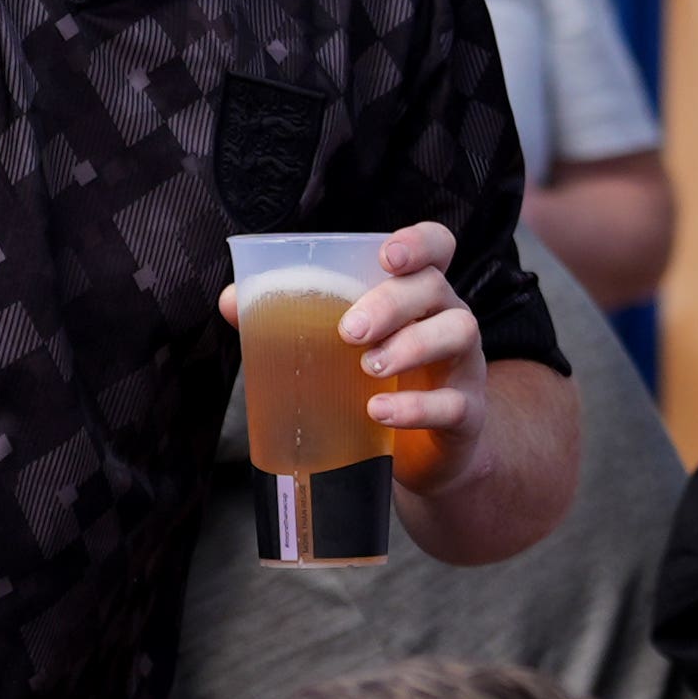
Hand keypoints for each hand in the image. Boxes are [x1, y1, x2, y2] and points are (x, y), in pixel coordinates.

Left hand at [216, 219, 490, 495]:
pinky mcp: (467, 413)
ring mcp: (464, 365)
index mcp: (417, 292)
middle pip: (434, 287)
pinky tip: (379, 412)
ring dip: (410, 346)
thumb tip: (231, 300)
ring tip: (367, 368)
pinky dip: (415, 407)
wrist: (423, 456)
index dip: (419, 242)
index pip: (436, 247)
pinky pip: (453, 403)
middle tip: (348, 330)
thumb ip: (290, 319)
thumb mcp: (341, 347)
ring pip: (456, 333)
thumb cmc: (378, 382)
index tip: (387, 255)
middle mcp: (448, 317)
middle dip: (391, 302)